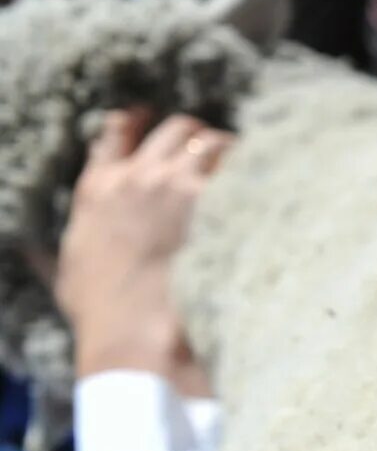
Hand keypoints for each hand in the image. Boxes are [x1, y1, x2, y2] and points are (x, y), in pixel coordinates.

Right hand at [56, 110, 230, 395]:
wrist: (135, 333)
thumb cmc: (101, 314)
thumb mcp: (68, 277)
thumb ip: (57, 255)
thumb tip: (32, 252)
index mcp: (97, 191)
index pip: (114, 135)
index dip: (134, 122)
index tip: (147, 117)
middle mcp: (135, 178)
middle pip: (175, 129)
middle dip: (197, 137)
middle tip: (214, 154)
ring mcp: (174, 184)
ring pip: (212, 140)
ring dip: (230, 149)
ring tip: (247, 166)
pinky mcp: (211, 200)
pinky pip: (241, 165)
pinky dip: (255, 169)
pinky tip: (270, 182)